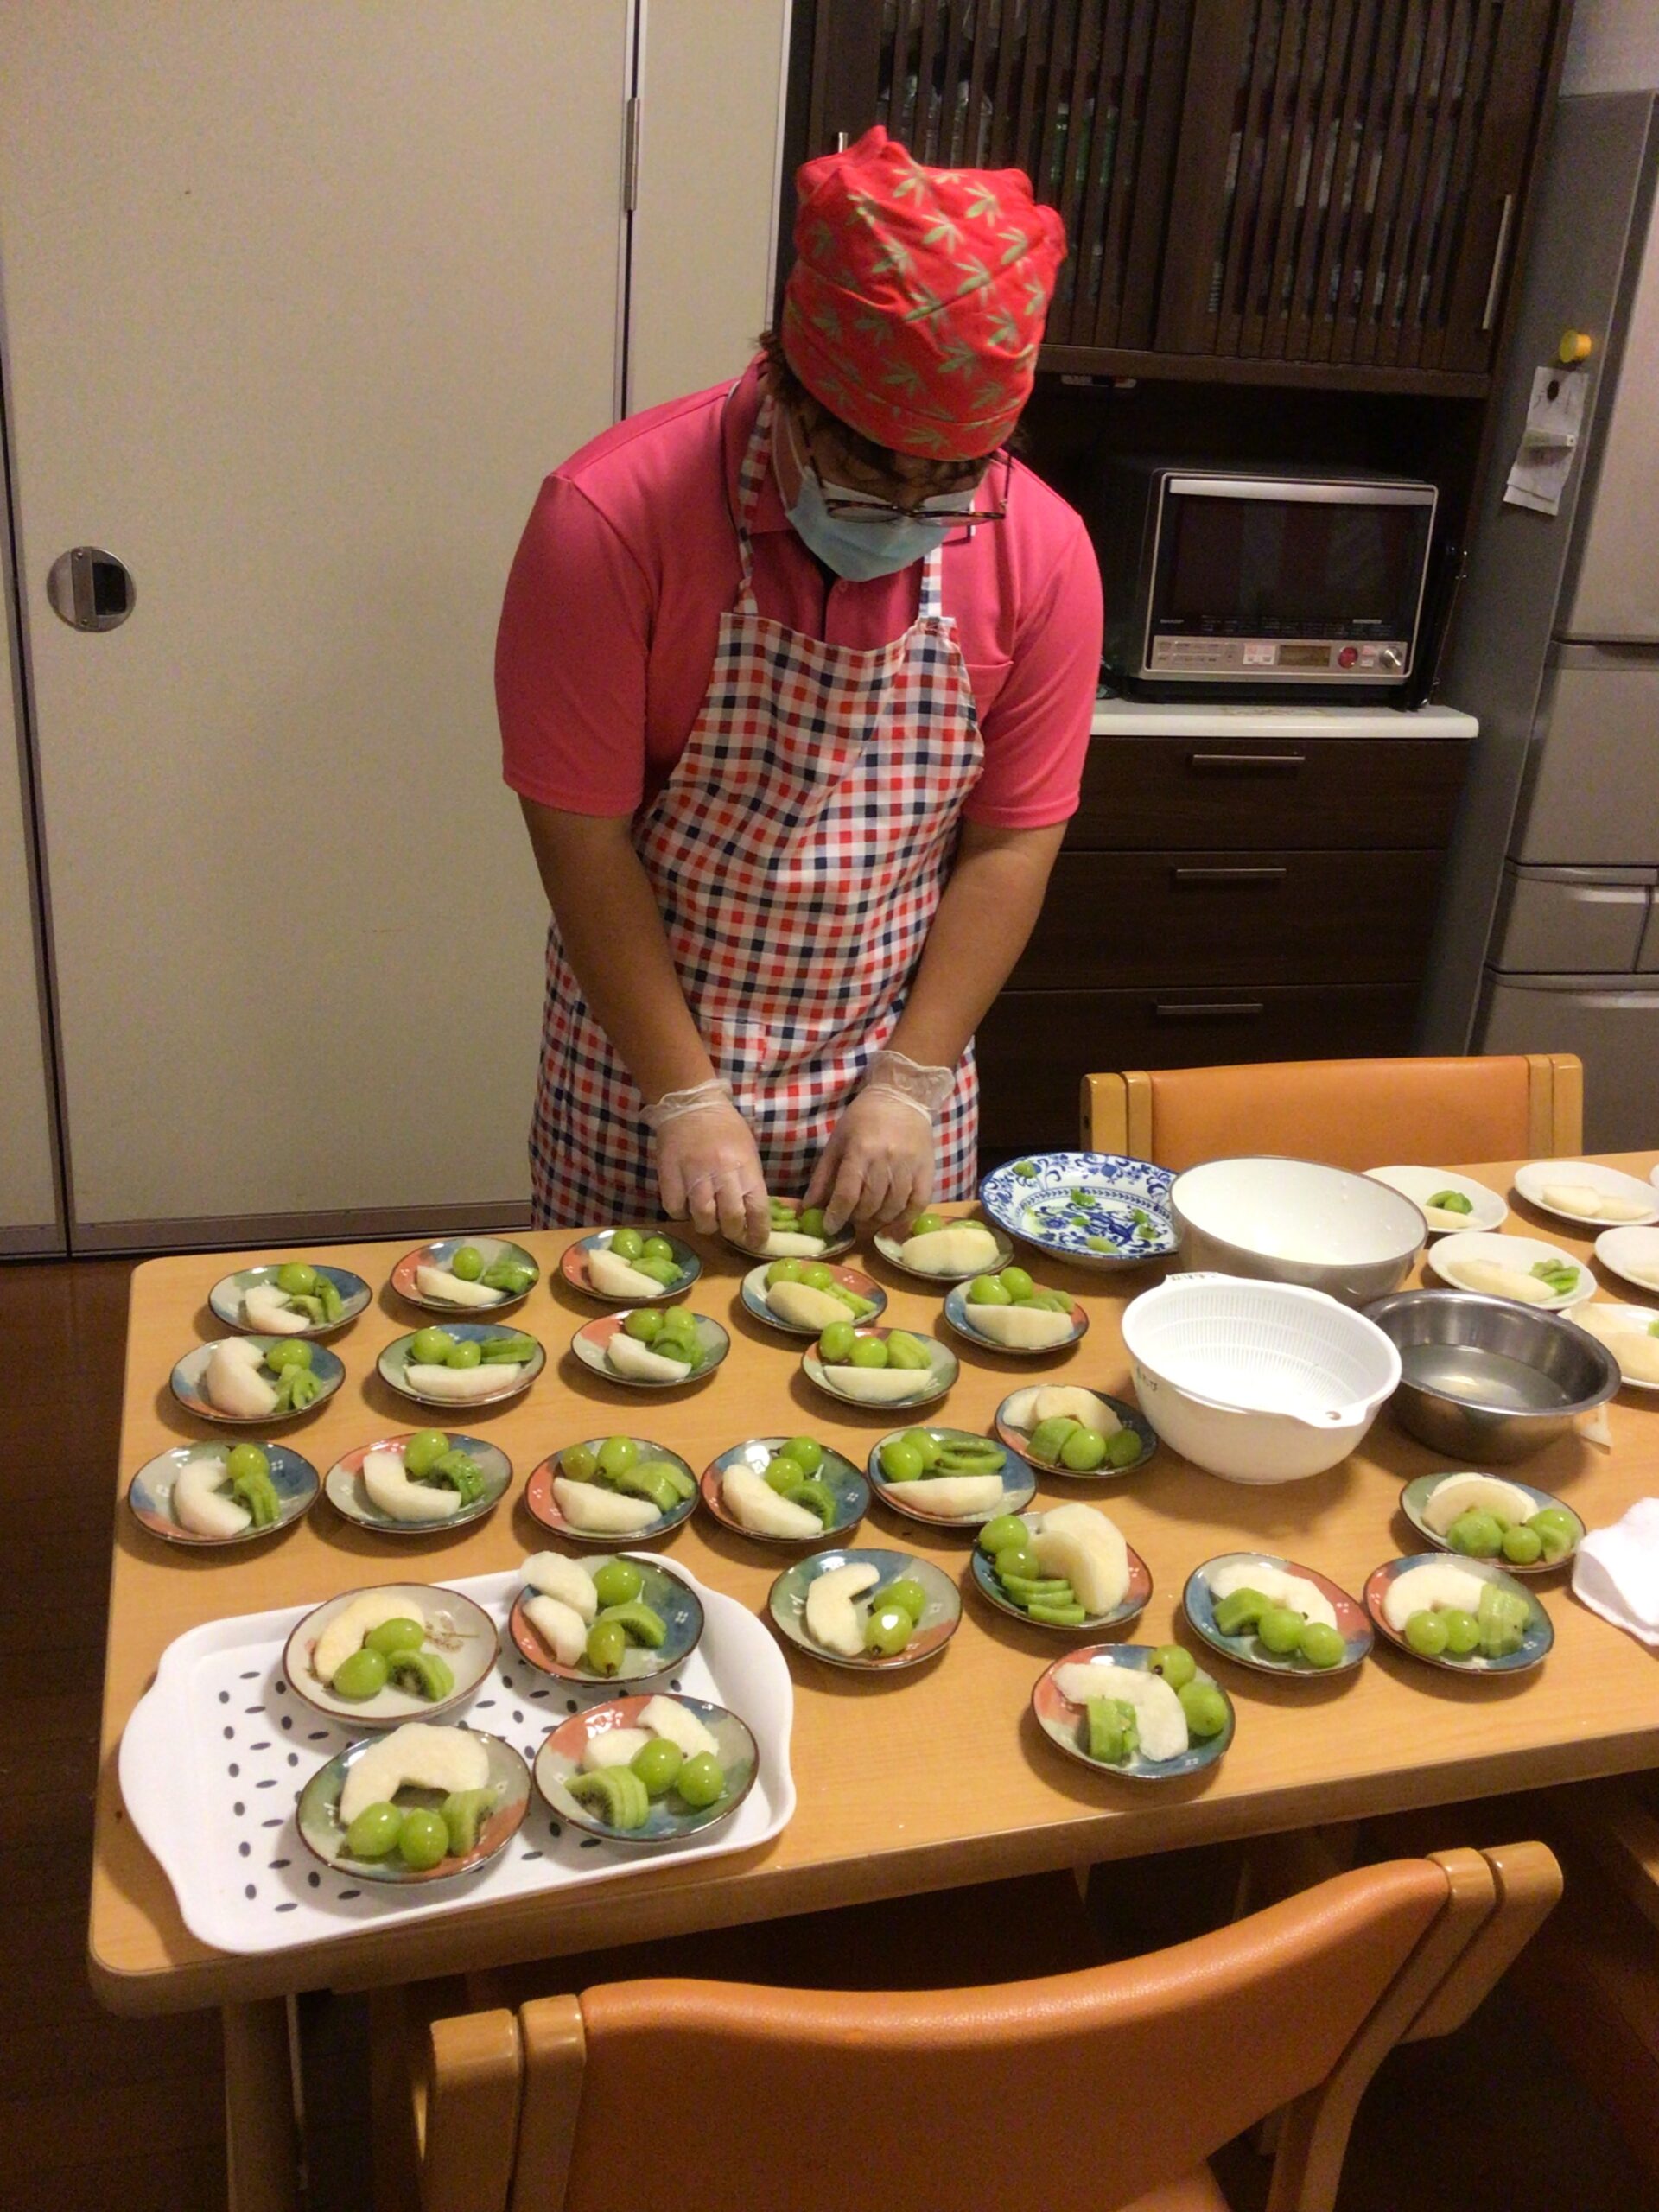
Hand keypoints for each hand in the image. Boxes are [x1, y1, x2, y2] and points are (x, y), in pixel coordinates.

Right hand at [653, 1095, 770, 1245]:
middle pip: (730, 1219)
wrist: (691, 1104)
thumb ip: (750, 1181)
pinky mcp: (669, 1174)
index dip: (758, 1233)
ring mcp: (694, 1174)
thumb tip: (753, 1214)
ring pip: (702, 1217)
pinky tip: (685, 1205)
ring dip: (707, 1225)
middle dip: (733, 1232)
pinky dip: (680, 1213)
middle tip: (730, 1230)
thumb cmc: (725, 1128)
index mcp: (746, 1167)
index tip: (756, 1242)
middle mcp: (722, 1173)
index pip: (757, 1209)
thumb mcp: (748, 1151)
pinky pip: (675, 1208)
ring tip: (707, 1219)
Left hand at [806, 1089, 933, 1234]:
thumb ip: (823, 1176)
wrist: (902, 1098)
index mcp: (860, 1151)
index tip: (830, 1227)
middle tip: (850, 1217)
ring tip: (869, 1217)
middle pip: (870, 1204)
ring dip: (878, 1220)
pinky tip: (893, 1222)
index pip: (847, 1194)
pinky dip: (905, 1219)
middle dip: (856, 1218)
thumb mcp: (837, 1142)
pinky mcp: (927, 1170)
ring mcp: (909, 1166)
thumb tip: (809, 1208)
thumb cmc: (863, 1119)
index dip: (837, 1216)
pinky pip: (918, 1203)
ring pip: (893, 1207)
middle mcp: (886, 1160)